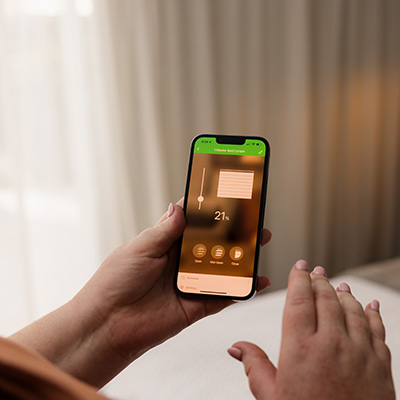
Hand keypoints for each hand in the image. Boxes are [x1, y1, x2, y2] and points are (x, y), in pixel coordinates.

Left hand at [67, 199, 270, 385]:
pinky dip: (241, 289)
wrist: (108, 324)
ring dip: (242, 257)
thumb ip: (164, 230)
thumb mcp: (140, 248)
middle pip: (213, 243)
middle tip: (253, 220)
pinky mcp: (196, 306)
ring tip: (260, 243)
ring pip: (222, 266)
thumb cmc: (115, 282)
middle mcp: (180, 262)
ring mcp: (190, 283)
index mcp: (165, 243)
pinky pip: (224, 295)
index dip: (208, 209)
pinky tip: (257, 280)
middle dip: (233, 232)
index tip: (227, 195)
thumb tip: (179, 207)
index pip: (192, 222)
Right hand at [228, 261, 394, 399]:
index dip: (299, 279)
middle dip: (320, 281)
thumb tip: (236, 347)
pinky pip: (378, 331)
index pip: (299, 301)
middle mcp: (331, 344)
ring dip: (344, 293)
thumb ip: (255, 366)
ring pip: (352, 310)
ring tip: (338, 284)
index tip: (299, 266)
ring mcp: (359, 354)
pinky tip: (371, 305)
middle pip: (325, 299)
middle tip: (317, 271)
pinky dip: (373, 314)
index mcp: (300, 349)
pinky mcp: (381, 367)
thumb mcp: (272, 397)